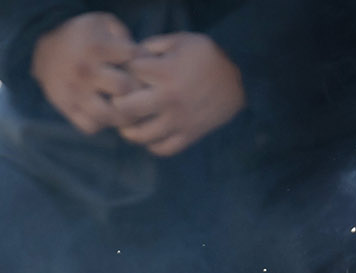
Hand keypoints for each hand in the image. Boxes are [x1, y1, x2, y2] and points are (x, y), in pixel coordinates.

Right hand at [31, 12, 142, 134]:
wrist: (43, 50)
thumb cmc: (82, 36)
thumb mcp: (102, 23)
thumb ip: (124, 36)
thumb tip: (141, 59)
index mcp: (97, 47)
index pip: (135, 58)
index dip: (146, 62)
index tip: (145, 66)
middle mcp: (86, 71)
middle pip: (124, 88)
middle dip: (137, 90)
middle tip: (140, 92)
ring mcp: (75, 92)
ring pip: (109, 115)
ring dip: (122, 115)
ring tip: (126, 109)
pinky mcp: (67, 107)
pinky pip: (90, 126)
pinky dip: (101, 124)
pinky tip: (105, 114)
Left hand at [109, 33, 245, 156]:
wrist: (238, 83)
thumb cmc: (207, 58)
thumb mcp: (183, 41)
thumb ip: (155, 45)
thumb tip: (131, 55)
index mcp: (166, 72)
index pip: (129, 74)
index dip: (123, 71)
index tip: (127, 73)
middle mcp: (169, 99)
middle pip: (126, 108)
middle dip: (118, 102)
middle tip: (119, 101)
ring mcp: (179, 120)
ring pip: (141, 135)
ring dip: (129, 129)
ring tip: (128, 122)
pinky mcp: (189, 135)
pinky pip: (163, 148)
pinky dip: (152, 144)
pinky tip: (150, 135)